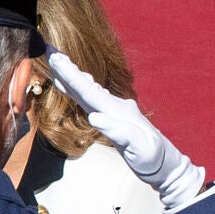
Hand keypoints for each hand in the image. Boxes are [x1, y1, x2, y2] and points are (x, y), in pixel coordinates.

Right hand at [46, 48, 204, 208]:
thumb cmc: (153, 159)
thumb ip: (118, 132)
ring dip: (71, 76)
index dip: (71, 75)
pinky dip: (78, 90)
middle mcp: (115, 106)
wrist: (166, 165)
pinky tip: (72, 86)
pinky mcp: (114, 119)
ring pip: (88, 90)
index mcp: (117, 111)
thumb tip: (94, 117)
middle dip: (67, 68)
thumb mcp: (138, 148)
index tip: (55, 57)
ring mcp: (115, 111)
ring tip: (56, 60)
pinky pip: (91, 100)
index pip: (89, 91)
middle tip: (48, 48)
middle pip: (86, 84)